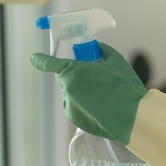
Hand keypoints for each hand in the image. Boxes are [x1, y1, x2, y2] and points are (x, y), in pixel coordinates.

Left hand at [30, 42, 146, 144]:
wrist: (131, 115)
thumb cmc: (123, 86)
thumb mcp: (115, 61)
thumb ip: (102, 51)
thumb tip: (97, 48)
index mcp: (73, 71)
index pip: (51, 63)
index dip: (41, 60)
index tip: (34, 58)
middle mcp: (67, 88)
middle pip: (66, 78)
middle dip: (76, 77)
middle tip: (94, 79)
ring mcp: (69, 104)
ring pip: (71, 93)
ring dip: (80, 92)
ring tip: (101, 96)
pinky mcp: (73, 117)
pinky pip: (74, 106)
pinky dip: (82, 105)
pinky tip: (98, 106)